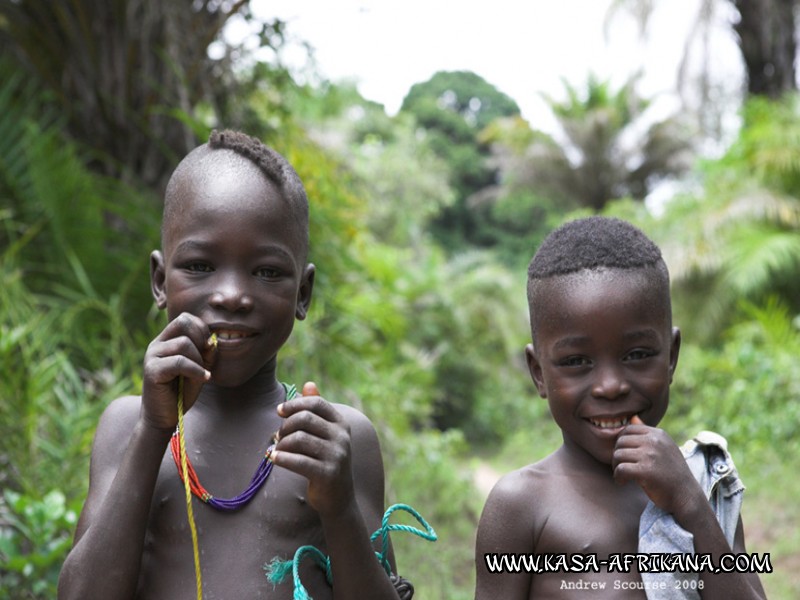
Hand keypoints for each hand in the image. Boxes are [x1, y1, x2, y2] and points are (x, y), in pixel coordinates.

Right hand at [141, 312, 215, 429]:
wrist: (165, 416)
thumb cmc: (182, 390)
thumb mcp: (200, 366)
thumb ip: (206, 351)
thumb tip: (211, 340)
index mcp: (166, 340)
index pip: (185, 318)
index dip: (202, 329)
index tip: (208, 348)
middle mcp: (157, 344)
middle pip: (184, 323)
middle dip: (201, 339)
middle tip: (205, 358)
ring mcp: (152, 356)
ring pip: (184, 344)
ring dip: (199, 359)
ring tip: (200, 374)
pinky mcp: (152, 371)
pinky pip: (179, 362)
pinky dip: (196, 370)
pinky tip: (203, 378)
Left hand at [272, 382, 355, 517]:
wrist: (338, 499)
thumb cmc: (326, 461)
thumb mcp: (325, 435)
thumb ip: (318, 410)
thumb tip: (309, 384)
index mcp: (341, 423)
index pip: (316, 403)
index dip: (295, 404)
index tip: (279, 411)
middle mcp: (342, 437)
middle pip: (305, 419)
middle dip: (285, 426)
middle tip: (278, 437)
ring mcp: (337, 455)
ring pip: (298, 439)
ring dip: (281, 444)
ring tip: (277, 450)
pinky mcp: (328, 474)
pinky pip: (298, 461)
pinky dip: (281, 458)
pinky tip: (273, 458)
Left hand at [612, 415, 704, 519]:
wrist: (686, 496)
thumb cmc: (671, 473)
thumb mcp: (663, 448)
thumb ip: (647, 434)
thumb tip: (633, 417)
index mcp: (658, 434)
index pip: (628, 429)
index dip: (622, 443)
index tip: (626, 456)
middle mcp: (654, 441)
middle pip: (620, 441)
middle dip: (617, 456)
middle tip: (622, 468)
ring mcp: (650, 455)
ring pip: (618, 455)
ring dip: (616, 467)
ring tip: (623, 476)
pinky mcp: (646, 471)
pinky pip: (620, 469)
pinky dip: (618, 477)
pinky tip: (623, 482)